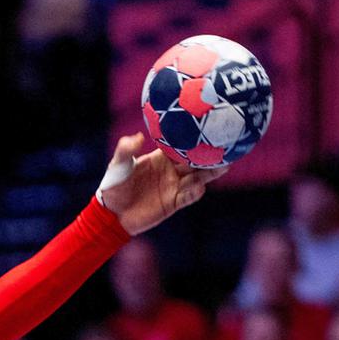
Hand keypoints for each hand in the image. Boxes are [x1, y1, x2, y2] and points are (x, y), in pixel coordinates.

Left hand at [97, 133, 226, 235]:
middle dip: (210, 154)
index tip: (208, 125)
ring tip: (224, 165)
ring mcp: (174, 187)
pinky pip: (188, 197)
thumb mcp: (117, 165)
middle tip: (226, 145)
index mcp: (162, 157)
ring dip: (209, 173)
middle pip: (195, 161)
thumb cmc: (114, 186)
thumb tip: (139, 136)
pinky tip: (201, 187)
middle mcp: (172, 170)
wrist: (112, 214)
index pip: (182, 144)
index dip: (194, 136)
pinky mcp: (173, 203)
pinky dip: (194, 193)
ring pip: (197, 178)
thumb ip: (126, 150)